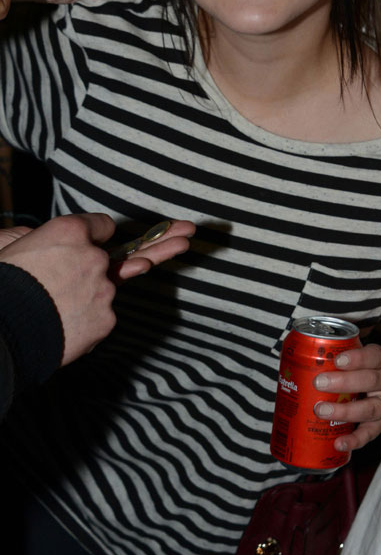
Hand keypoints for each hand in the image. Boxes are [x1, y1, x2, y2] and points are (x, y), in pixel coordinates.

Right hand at [0, 213, 193, 364]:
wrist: (5, 329)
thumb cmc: (4, 285)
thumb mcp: (8, 248)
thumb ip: (31, 241)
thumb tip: (32, 238)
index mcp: (68, 232)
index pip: (100, 225)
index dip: (97, 233)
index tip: (105, 238)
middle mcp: (94, 256)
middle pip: (133, 250)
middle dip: (165, 240)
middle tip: (189, 231)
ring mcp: (104, 289)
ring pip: (106, 290)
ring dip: (97, 295)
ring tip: (104, 286)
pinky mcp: (106, 318)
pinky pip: (99, 316)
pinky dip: (85, 320)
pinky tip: (63, 323)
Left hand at [312, 330, 380, 452]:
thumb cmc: (374, 374)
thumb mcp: (368, 361)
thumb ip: (345, 358)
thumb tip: (303, 358)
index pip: (375, 356)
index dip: (357, 358)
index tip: (337, 360)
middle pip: (371, 381)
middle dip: (344, 382)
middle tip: (318, 382)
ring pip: (371, 409)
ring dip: (345, 411)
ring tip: (321, 411)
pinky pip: (370, 434)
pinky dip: (354, 440)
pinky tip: (339, 443)